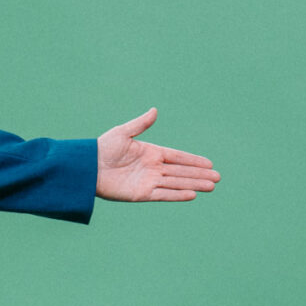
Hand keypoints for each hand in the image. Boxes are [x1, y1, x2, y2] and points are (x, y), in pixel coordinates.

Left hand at [95, 108, 219, 202]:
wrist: (87, 168)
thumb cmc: (102, 148)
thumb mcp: (123, 132)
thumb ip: (140, 124)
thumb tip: (155, 110)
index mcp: (151, 152)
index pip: (177, 157)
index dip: (193, 160)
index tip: (209, 163)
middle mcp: (152, 168)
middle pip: (181, 172)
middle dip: (199, 174)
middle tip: (218, 178)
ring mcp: (148, 181)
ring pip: (176, 183)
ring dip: (194, 184)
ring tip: (211, 187)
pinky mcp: (141, 194)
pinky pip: (163, 194)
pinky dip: (177, 195)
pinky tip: (192, 194)